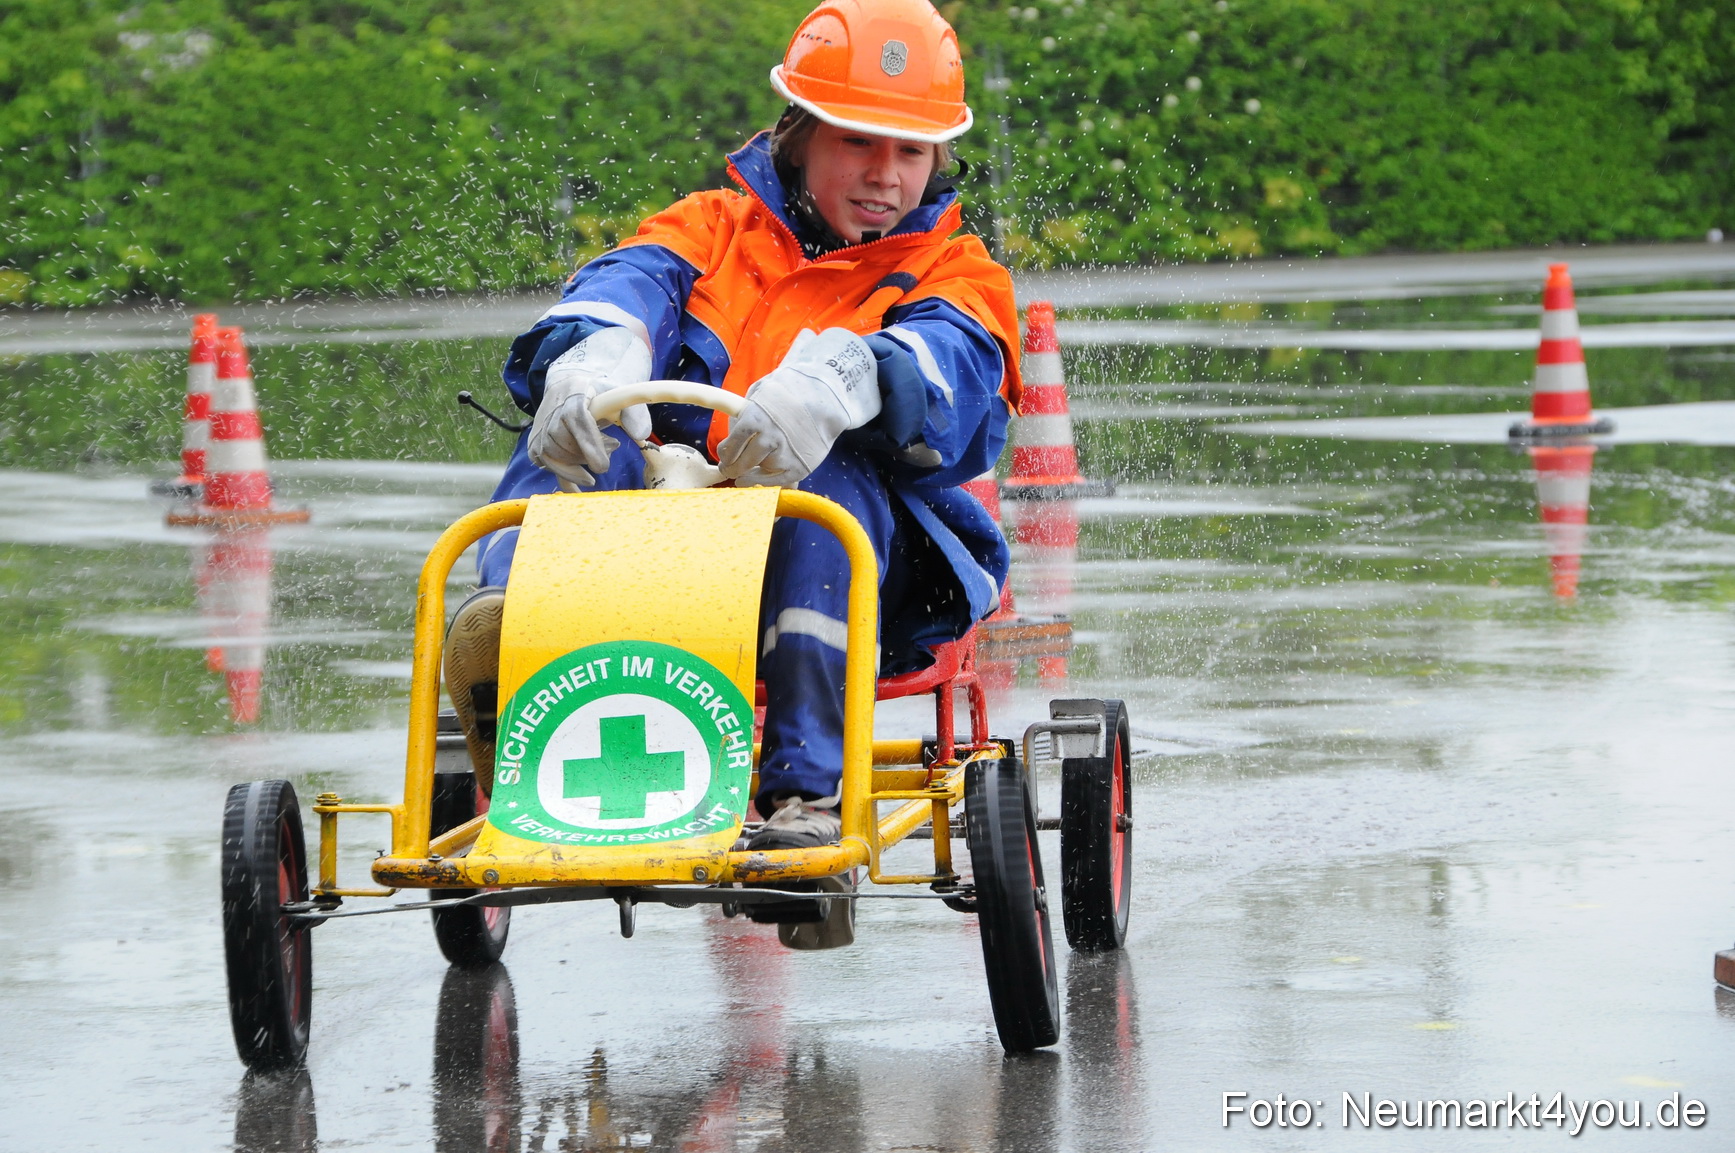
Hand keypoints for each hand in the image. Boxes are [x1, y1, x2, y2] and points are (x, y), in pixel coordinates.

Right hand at [526, 327, 651, 486]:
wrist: (567, 389)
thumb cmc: (598, 394)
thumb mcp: (619, 396)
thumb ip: (635, 413)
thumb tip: (640, 435)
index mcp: (573, 396)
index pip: (576, 420)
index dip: (590, 446)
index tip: (603, 467)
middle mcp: (551, 413)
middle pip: (567, 446)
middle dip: (591, 456)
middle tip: (613, 445)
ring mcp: (539, 431)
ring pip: (557, 460)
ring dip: (582, 464)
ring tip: (599, 453)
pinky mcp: (534, 446)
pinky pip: (549, 468)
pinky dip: (568, 479)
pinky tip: (583, 484)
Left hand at [717, 328, 880, 487]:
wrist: (824, 399)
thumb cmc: (790, 393)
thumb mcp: (761, 392)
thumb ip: (743, 411)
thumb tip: (731, 431)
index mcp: (754, 419)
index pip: (729, 447)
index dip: (725, 455)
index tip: (725, 457)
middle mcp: (768, 439)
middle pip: (740, 464)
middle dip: (731, 469)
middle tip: (729, 470)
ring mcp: (783, 456)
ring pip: (757, 472)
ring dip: (750, 472)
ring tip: (746, 471)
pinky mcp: (798, 468)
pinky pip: (774, 482)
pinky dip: (762, 483)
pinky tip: (755, 481)